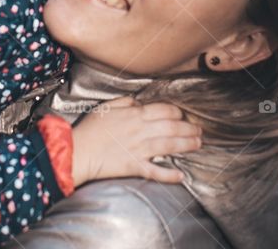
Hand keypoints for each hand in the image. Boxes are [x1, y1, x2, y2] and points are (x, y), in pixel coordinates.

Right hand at [70, 96, 201, 186]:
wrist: (78, 150)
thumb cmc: (90, 129)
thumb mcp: (106, 107)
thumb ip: (125, 103)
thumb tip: (139, 103)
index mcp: (134, 115)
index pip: (163, 110)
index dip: (177, 112)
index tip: (183, 116)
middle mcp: (140, 130)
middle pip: (172, 127)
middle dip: (189, 128)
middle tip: (200, 130)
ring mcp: (139, 149)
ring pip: (169, 145)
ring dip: (187, 145)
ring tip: (198, 144)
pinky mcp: (135, 166)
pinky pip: (155, 171)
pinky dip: (169, 174)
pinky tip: (181, 175)